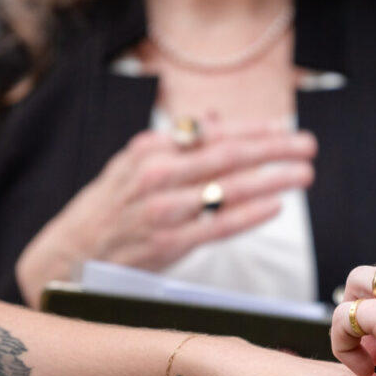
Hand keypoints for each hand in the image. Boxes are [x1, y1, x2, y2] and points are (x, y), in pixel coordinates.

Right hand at [15, 120, 315, 305]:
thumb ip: (175, 142)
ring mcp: (163, 211)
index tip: (283, 127)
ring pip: (228, 189)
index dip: (253, 131)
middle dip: (272, 149)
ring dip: (271, 180)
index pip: (212, 135)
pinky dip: (249, 214)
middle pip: (227, 156)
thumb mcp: (133, 165)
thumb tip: (214, 119)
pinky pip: (217, 226)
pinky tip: (275, 206)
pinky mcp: (168, 244)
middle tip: (306, 145)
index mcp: (149, 151)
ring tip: (303, 174)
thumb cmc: (108, 208)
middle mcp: (157, 176)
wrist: (68, 256)